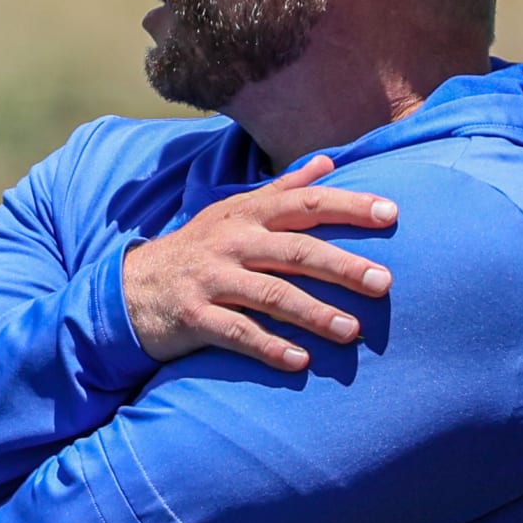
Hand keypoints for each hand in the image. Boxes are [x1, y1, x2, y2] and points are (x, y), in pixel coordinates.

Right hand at [122, 156, 396, 371]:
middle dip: (343, 266)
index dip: (349, 205)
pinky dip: (269, 347)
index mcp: (248, 214)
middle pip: (296, 251)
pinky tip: (300, 361)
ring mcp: (212, 279)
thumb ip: (283, 188)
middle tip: (385, 283)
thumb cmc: (199, 247)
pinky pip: (236, 333)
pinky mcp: (193, 316)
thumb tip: (328, 161)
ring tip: (352, 331)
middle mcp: (233, 242)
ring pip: (271, 295)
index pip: (306, 203)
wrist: (131, 287)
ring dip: (315, 313)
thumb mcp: (236, 211)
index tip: (391, 213)